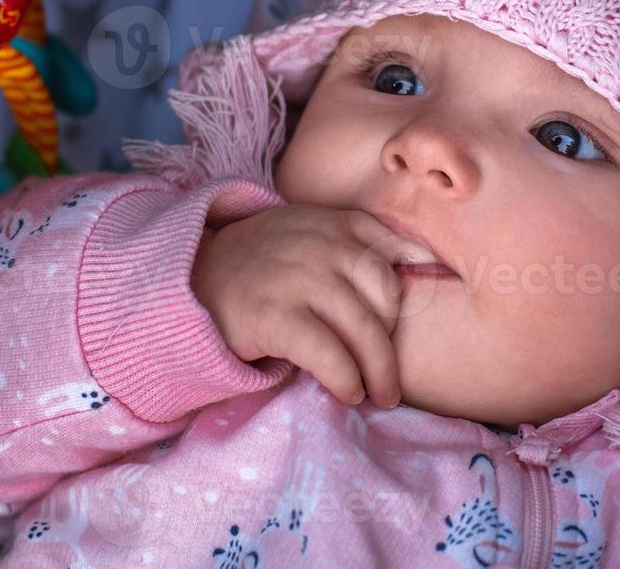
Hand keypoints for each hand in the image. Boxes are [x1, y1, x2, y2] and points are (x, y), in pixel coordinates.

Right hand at [192, 203, 433, 408]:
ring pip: (363, 328)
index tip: (430, 312)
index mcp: (335, 224)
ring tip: (379, 394)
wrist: (189, 277)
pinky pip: (329, 353)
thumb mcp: (309, 233)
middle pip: (385, 297)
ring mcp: (300, 278)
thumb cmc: (260, 263)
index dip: (415, 286)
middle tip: (392, 378)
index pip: (392, 252)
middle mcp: (323, 245)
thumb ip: (358, 242)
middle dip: (394, 344)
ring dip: (378, 371)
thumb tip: (423, 264)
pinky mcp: (275, 315)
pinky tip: (349, 393)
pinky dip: (346, 379)